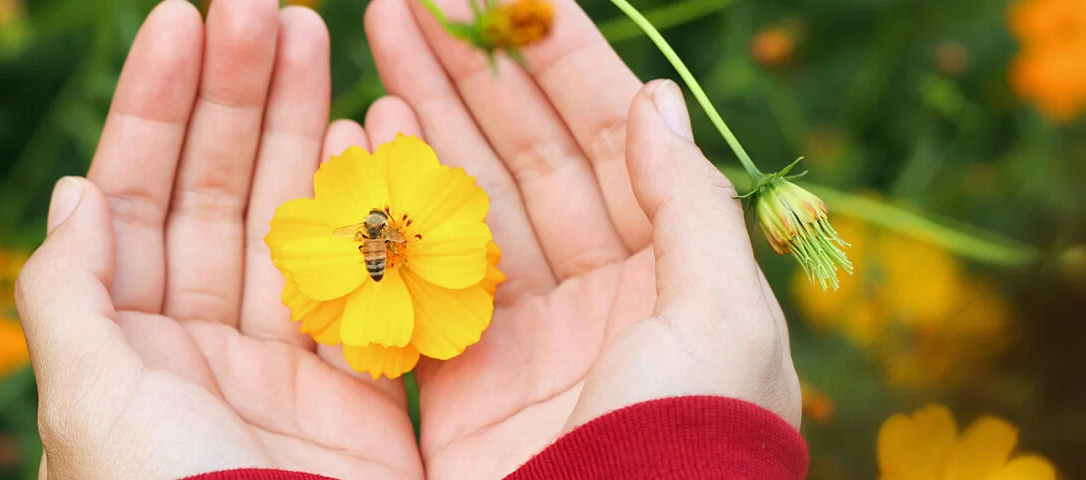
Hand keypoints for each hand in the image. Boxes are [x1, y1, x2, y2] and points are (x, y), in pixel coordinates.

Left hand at [15, 1, 420, 477]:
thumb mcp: (88, 402)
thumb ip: (69, 295)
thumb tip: (73, 192)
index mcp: (125, 342)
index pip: (133, 196)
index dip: (153, 104)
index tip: (183, 17)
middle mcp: (200, 341)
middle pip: (215, 189)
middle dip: (235, 93)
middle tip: (266, 5)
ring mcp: (283, 361)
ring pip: (289, 219)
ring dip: (300, 125)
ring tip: (315, 31)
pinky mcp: (359, 391)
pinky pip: (362, 279)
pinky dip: (369, 207)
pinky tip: (370, 130)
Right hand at [360, 0, 801, 476]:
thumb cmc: (693, 442)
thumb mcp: (722, 314)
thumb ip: (688, 200)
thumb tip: (654, 94)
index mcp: (668, 270)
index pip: (607, 140)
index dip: (557, 62)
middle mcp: (594, 294)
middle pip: (524, 159)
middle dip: (470, 74)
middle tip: (407, 1)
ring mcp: (522, 337)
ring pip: (467, 208)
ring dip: (425, 125)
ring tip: (378, 44)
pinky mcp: (460, 385)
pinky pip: (421, 281)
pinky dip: (390, 217)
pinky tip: (362, 143)